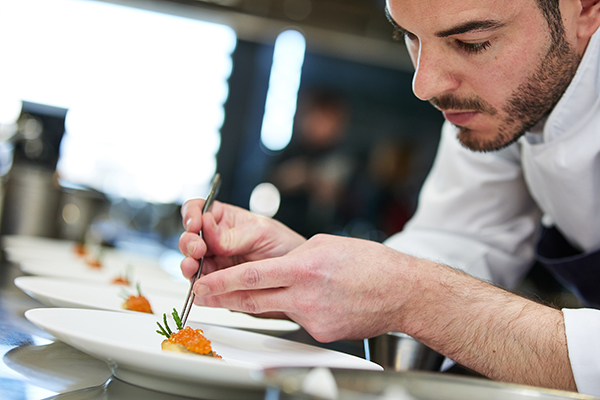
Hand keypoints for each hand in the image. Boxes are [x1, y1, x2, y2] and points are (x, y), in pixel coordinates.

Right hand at [179, 199, 305, 279]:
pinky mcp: (217, 284)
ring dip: (187, 265)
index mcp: (224, 219)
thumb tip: (207, 230)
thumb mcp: (262, 232)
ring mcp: (214, 262)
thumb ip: (233, 235)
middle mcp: (214, 240)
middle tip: (198, 249)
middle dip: (188, 243)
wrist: (298, 276)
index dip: (191, 215)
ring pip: (190, 263)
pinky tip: (200, 286)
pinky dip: (198, 287)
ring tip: (193, 268)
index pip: (197, 210)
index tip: (195, 224)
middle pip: (189, 238)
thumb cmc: (283, 245)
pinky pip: (201, 285)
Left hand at [191, 234, 415, 341]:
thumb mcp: (326, 244)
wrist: (402, 291)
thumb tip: (277, 267)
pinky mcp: (322, 332)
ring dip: (260, 302)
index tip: (203, 283)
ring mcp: (313, 318)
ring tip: (249, 295)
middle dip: (223, 299)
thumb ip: (295, 257)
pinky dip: (299, 308)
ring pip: (276, 309)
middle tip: (202, 296)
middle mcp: (305, 295)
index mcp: (304, 268)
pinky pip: (300, 318)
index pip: (251, 276)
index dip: (222, 281)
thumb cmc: (370, 263)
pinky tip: (315, 299)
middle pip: (253, 300)